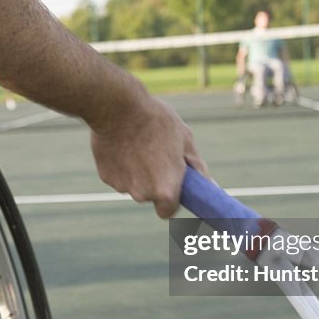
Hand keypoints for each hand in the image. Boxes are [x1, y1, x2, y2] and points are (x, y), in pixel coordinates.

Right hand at [90, 96, 208, 218]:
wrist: (118, 107)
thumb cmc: (157, 121)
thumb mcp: (185, 140)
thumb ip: (198, 169)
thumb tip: (212, 187)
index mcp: (166, 190)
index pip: (168, 211)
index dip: (170, 199)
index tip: (171, 185)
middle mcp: (143, 194)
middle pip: (149, 196)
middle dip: (153, 181)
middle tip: (155, 156)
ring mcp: (122, 186)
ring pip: (133, 185)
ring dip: (136, 173)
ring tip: (138, 145)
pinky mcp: (106, 176)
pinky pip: (117, 176)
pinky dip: (120, 166)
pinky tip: (122, 145)